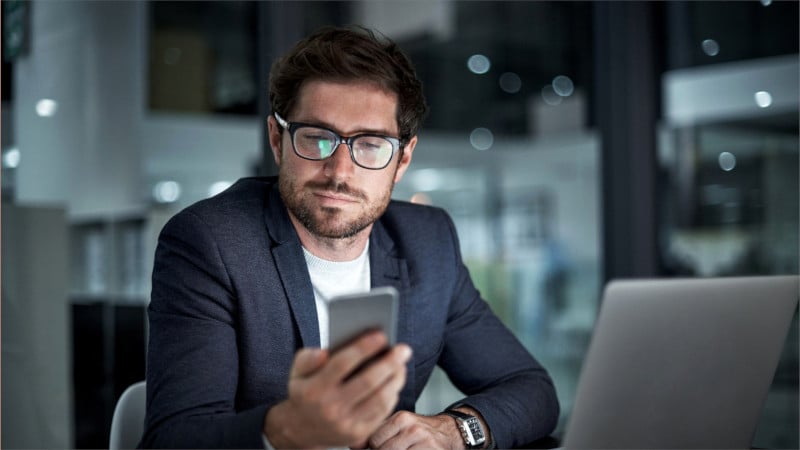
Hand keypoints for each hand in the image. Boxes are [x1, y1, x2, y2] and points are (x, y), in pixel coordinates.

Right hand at [263, 331, 411, 448]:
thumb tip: (324, 352)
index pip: (343, 363)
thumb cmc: (304, 394)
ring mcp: (345, 424)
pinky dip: (392, 395)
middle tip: (403, 349)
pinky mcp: (358, 435)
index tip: (381, 335)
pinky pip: (381, 413)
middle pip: (368, 381)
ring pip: (379, 399)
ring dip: (396, 379)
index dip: (364, 347)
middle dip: (390, 363)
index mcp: (314, 389)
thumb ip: (307, 358)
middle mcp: (330, 408)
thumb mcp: (296, 373)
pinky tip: (395, 382)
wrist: (301, 431)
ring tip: (402, 364)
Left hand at [364, 411, 462, 449]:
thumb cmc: (419, 432)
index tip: (377, 447)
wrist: (449, 434)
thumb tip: (353, 445)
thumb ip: (378, 432)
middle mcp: (412, 428)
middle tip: (394, 447)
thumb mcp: (400, 425)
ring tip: (402, 449)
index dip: (373, 448)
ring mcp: (422, 442)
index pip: (374, 439)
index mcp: (401, 418)